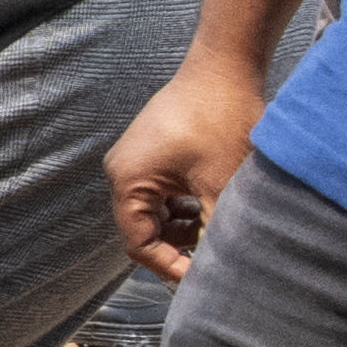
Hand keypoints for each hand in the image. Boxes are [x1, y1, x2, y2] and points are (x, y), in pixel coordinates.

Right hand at [105, 58, 262, 282]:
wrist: (225, 66)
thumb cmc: (220, 119)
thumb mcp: (221, 185)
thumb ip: (215, 232)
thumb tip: (222, 272)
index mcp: (127, 181)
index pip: (140, 244)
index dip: (172, 267)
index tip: (206, 279)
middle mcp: (122, 171)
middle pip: (144, 230)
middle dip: (179, 247)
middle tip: (215, 259)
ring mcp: (136, 159)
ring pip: (156, 213)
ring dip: (185, 227)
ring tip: (218, 230)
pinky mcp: (153, 152)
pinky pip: (162, 193)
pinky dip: (185, 206)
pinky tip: (213, 206)